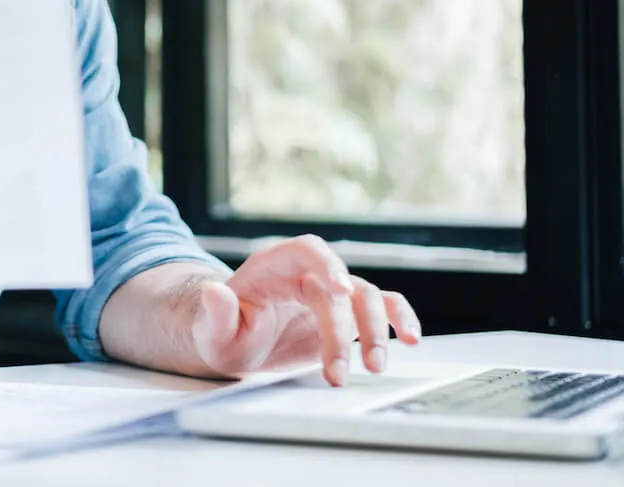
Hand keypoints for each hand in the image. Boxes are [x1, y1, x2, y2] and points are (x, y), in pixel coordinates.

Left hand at [191, 235, 420, 385]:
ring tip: (375, 367)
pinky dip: (400, 319)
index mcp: (275, 266)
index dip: (327, 265)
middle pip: (340, 287)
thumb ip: (216, 313)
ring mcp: (331, 293)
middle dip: (344, 329)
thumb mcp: (212, 330)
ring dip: (376, 331)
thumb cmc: (224, 333)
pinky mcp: (347, 315)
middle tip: (340, 371)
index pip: (307, 250)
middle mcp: (308, 274)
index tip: (340, 290)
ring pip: (367, 298)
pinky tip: (411, 339)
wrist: (237, 345)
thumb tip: (213, 291)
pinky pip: (382, 308)